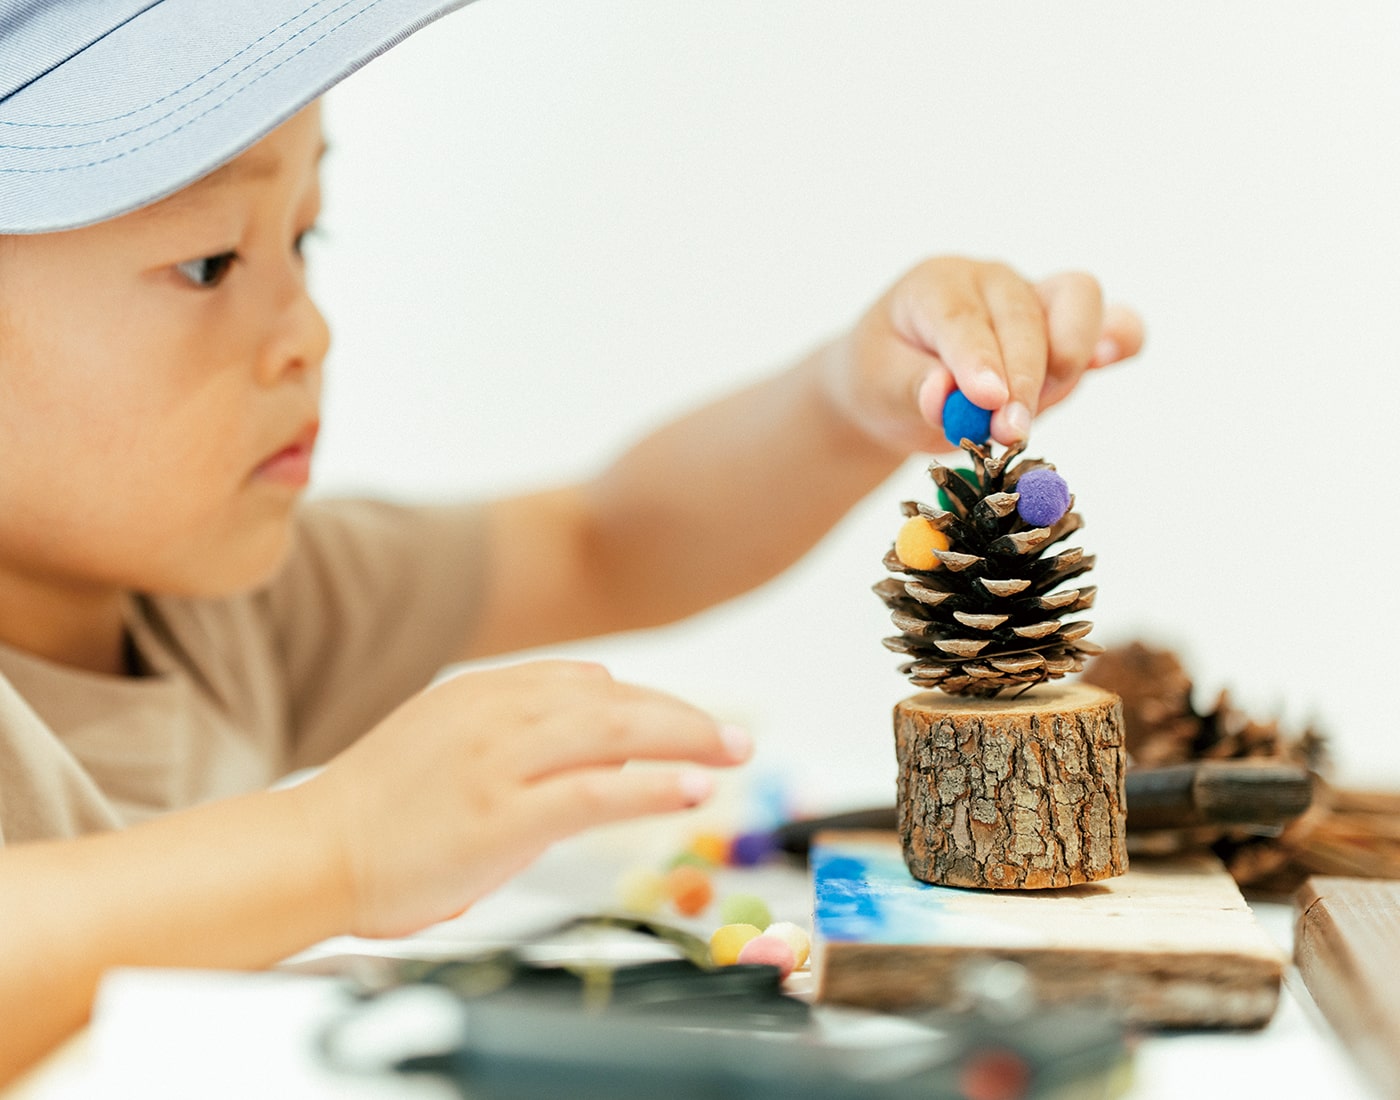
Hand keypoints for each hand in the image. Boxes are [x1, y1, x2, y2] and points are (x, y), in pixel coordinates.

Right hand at [298, 660, 749, 937]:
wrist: (309, 851)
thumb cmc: (376, 808)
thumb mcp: (445, 737)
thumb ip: (513, 723)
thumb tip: (587, 713)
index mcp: (482, 692)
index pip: (587, 684)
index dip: (648, 703)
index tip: (685, 722)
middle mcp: (496, 713)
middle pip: (614, 701)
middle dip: (682, 717)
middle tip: (733, 737)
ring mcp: (498, 762)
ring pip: (613, 734)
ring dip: (684, 740)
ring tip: (732, 753)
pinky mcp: (500, 816)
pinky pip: (592, 792)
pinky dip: (650, 788)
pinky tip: (690, 790)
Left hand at [824, 257, 1144, 452]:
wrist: (896, 381)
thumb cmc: (884, 376)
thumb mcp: (878, 387)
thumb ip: (912, 389)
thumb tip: (943, 394)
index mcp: (936, 285)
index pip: (962, 317)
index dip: (979, 358)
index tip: (989, 398)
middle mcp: (990, 282)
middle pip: (1024, 316)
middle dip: (1023, 380)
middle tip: (1010, 432)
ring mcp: (1033, 299)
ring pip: (1074, 305)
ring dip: (1064, 365)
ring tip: (1028, 416)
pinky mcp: (1065, 330)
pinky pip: (1109, 320)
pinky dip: (1118, 338)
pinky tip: (1111, 359)